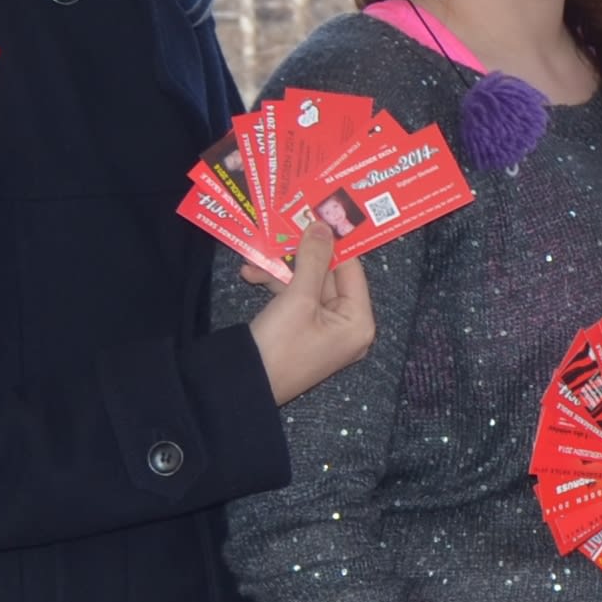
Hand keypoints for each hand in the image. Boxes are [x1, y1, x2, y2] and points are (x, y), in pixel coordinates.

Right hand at [242, 211, 374, 403]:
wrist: (242, 385)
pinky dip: (276, 288)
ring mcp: (325, 332)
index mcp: (359, 322)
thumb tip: (324, 226)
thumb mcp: (298, 298)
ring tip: (253, 261)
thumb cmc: (279, 345)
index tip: (315, 216)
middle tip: (278, 232)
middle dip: (298, 258)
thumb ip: (313, 259)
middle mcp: (348, 327)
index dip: (332, 243)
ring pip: (307, 286)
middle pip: (328, 277)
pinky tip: (251, 275)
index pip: (351, 270)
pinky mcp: (303, 333)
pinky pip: (296, 301)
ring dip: (280, 271)